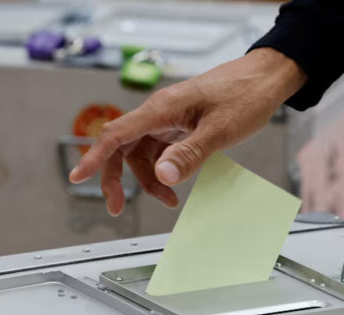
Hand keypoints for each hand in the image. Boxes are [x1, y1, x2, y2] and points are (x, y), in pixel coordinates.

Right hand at [69, 48, 305, 215]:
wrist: (266, 78)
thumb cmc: (245, 95)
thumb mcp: (220, 131)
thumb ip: (190, 154)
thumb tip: (162, 177)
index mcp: (162, 109)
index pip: (117, 134)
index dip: (94, 157)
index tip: (77, 177)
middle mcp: (160, 113)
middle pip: (122, 147)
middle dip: (117, 178)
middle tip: (117, 207)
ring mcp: (170, 119)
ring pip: (143, 153)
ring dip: (149, 179)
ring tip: (168, 201)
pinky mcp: (181, 124)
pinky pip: (161, 150)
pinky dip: (164, 169)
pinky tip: (176, 183)